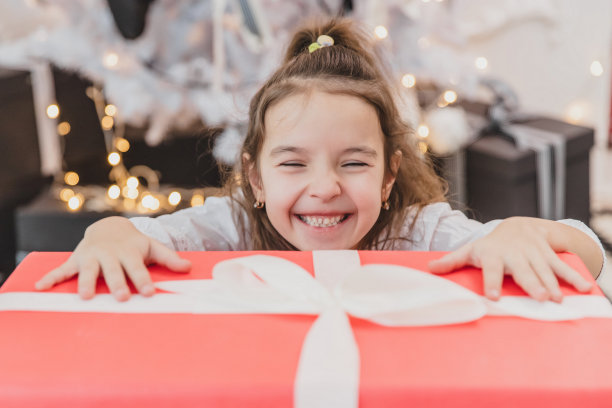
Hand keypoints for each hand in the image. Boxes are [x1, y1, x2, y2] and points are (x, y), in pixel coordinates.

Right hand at [34, 216, 190, 300]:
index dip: (144, 280)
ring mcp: (91, 257)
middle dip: (117, 284)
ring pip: (88, 271)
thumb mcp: (153, 247)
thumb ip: (169, 258)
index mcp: (129, 253)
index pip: (138, 268)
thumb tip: (189, 267)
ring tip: (85, 297)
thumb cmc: (134, 244)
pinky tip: (40, 287)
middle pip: (113, 271)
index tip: (150, 292)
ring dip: (86, 283)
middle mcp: (109, 255)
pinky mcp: (76, 260)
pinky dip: (51, 278)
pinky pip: (62, 269)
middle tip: (122, 297)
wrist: (109, 227)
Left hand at [428, 217, 592, 301]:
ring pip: (543, 269)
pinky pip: (562, 266)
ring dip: (551, 283)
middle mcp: (515, 253)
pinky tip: (583, 289)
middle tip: (538, 297)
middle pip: (523, 269)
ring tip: (556, 299)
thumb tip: (429, 269)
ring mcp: (534, 253)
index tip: (494, 297)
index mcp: (493, 254)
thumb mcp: (471, 250)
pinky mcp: (549, 254)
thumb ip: (452, 261)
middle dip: (531, 282)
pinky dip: (573, 277)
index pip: (491, 268)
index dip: (492, 282)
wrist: (519, 225)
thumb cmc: (490, 245)